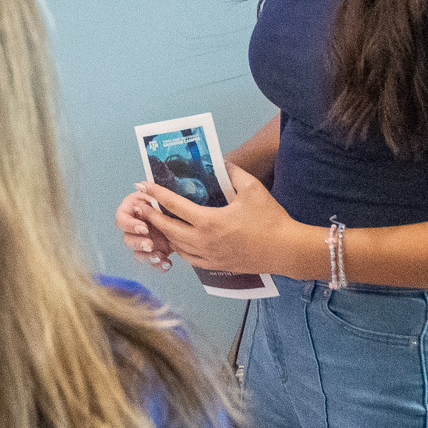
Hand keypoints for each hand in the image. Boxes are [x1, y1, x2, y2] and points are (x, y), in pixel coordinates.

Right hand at [116, 190, 176, 271]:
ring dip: (146, 257)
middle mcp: (134, 228)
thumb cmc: (169, 203)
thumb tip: (140, 185)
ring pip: (136, 253)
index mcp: (131, 211)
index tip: (144, 228)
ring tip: (160, 257)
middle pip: (127, 239)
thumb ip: (152, 193)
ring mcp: (142, 242)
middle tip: (150, 245)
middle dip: (138, 243)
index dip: (130, 225)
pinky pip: (151, 263)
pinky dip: (158, 265)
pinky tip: (167, 264)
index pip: (121, 219)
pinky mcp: (153, 253)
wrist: (187, 217)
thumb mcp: (162, 198)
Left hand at [137, 163, 297, 274]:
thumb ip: (233, 172)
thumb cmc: (270, 219)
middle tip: (141, 205)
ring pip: (177, 246)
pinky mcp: (217, 266)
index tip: (141, 185)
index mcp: (208, 221)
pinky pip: (190, 258)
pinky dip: (180, 248)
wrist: (286, 250)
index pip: (174, 205)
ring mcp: (209, 256)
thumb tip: (220, 161)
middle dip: (152, 216)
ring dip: (164, 233)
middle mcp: (203, 241)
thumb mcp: (252, 189)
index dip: (156, 194)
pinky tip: (179, 241)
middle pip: (168, 229)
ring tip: (157, 222)